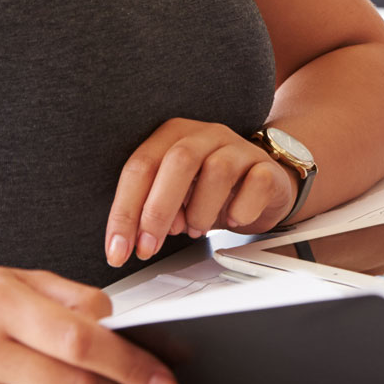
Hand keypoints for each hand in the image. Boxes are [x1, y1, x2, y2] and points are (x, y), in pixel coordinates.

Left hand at [105, 118, 296, 266]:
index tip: (118, 249)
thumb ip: (154, 210)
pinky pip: (256, 183)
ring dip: (200, 211)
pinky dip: (241, 208)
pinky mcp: (266, 166)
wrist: (261, 185)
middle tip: (147, 248)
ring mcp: (239, 147)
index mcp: (173, 135)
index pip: (140, 167)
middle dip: (157, 211)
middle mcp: (206, 134)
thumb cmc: (210, 191)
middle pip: (178, 162)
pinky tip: (233, 219)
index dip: (125, 211)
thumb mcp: (175, 197)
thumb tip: (141, 237)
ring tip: (196, 230)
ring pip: (218, 170)